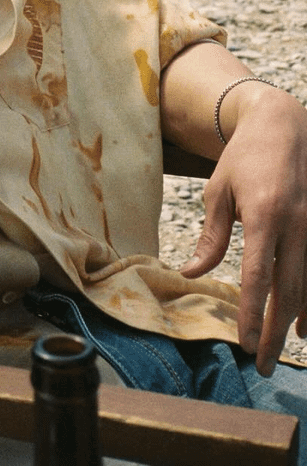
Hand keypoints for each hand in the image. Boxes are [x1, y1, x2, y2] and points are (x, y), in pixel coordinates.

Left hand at [180, 83, 306, 374]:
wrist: (284, 124)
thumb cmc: (244, 157)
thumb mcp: (218, 191)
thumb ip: (211, 236)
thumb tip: (191, 274)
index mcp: (265, 215)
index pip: (257, 277)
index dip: (251, 313)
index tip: (244, 343)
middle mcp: (298, 225)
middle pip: (289, 291)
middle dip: (274, 331)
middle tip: (262, 361)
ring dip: (300, 319)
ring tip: (286, 345)